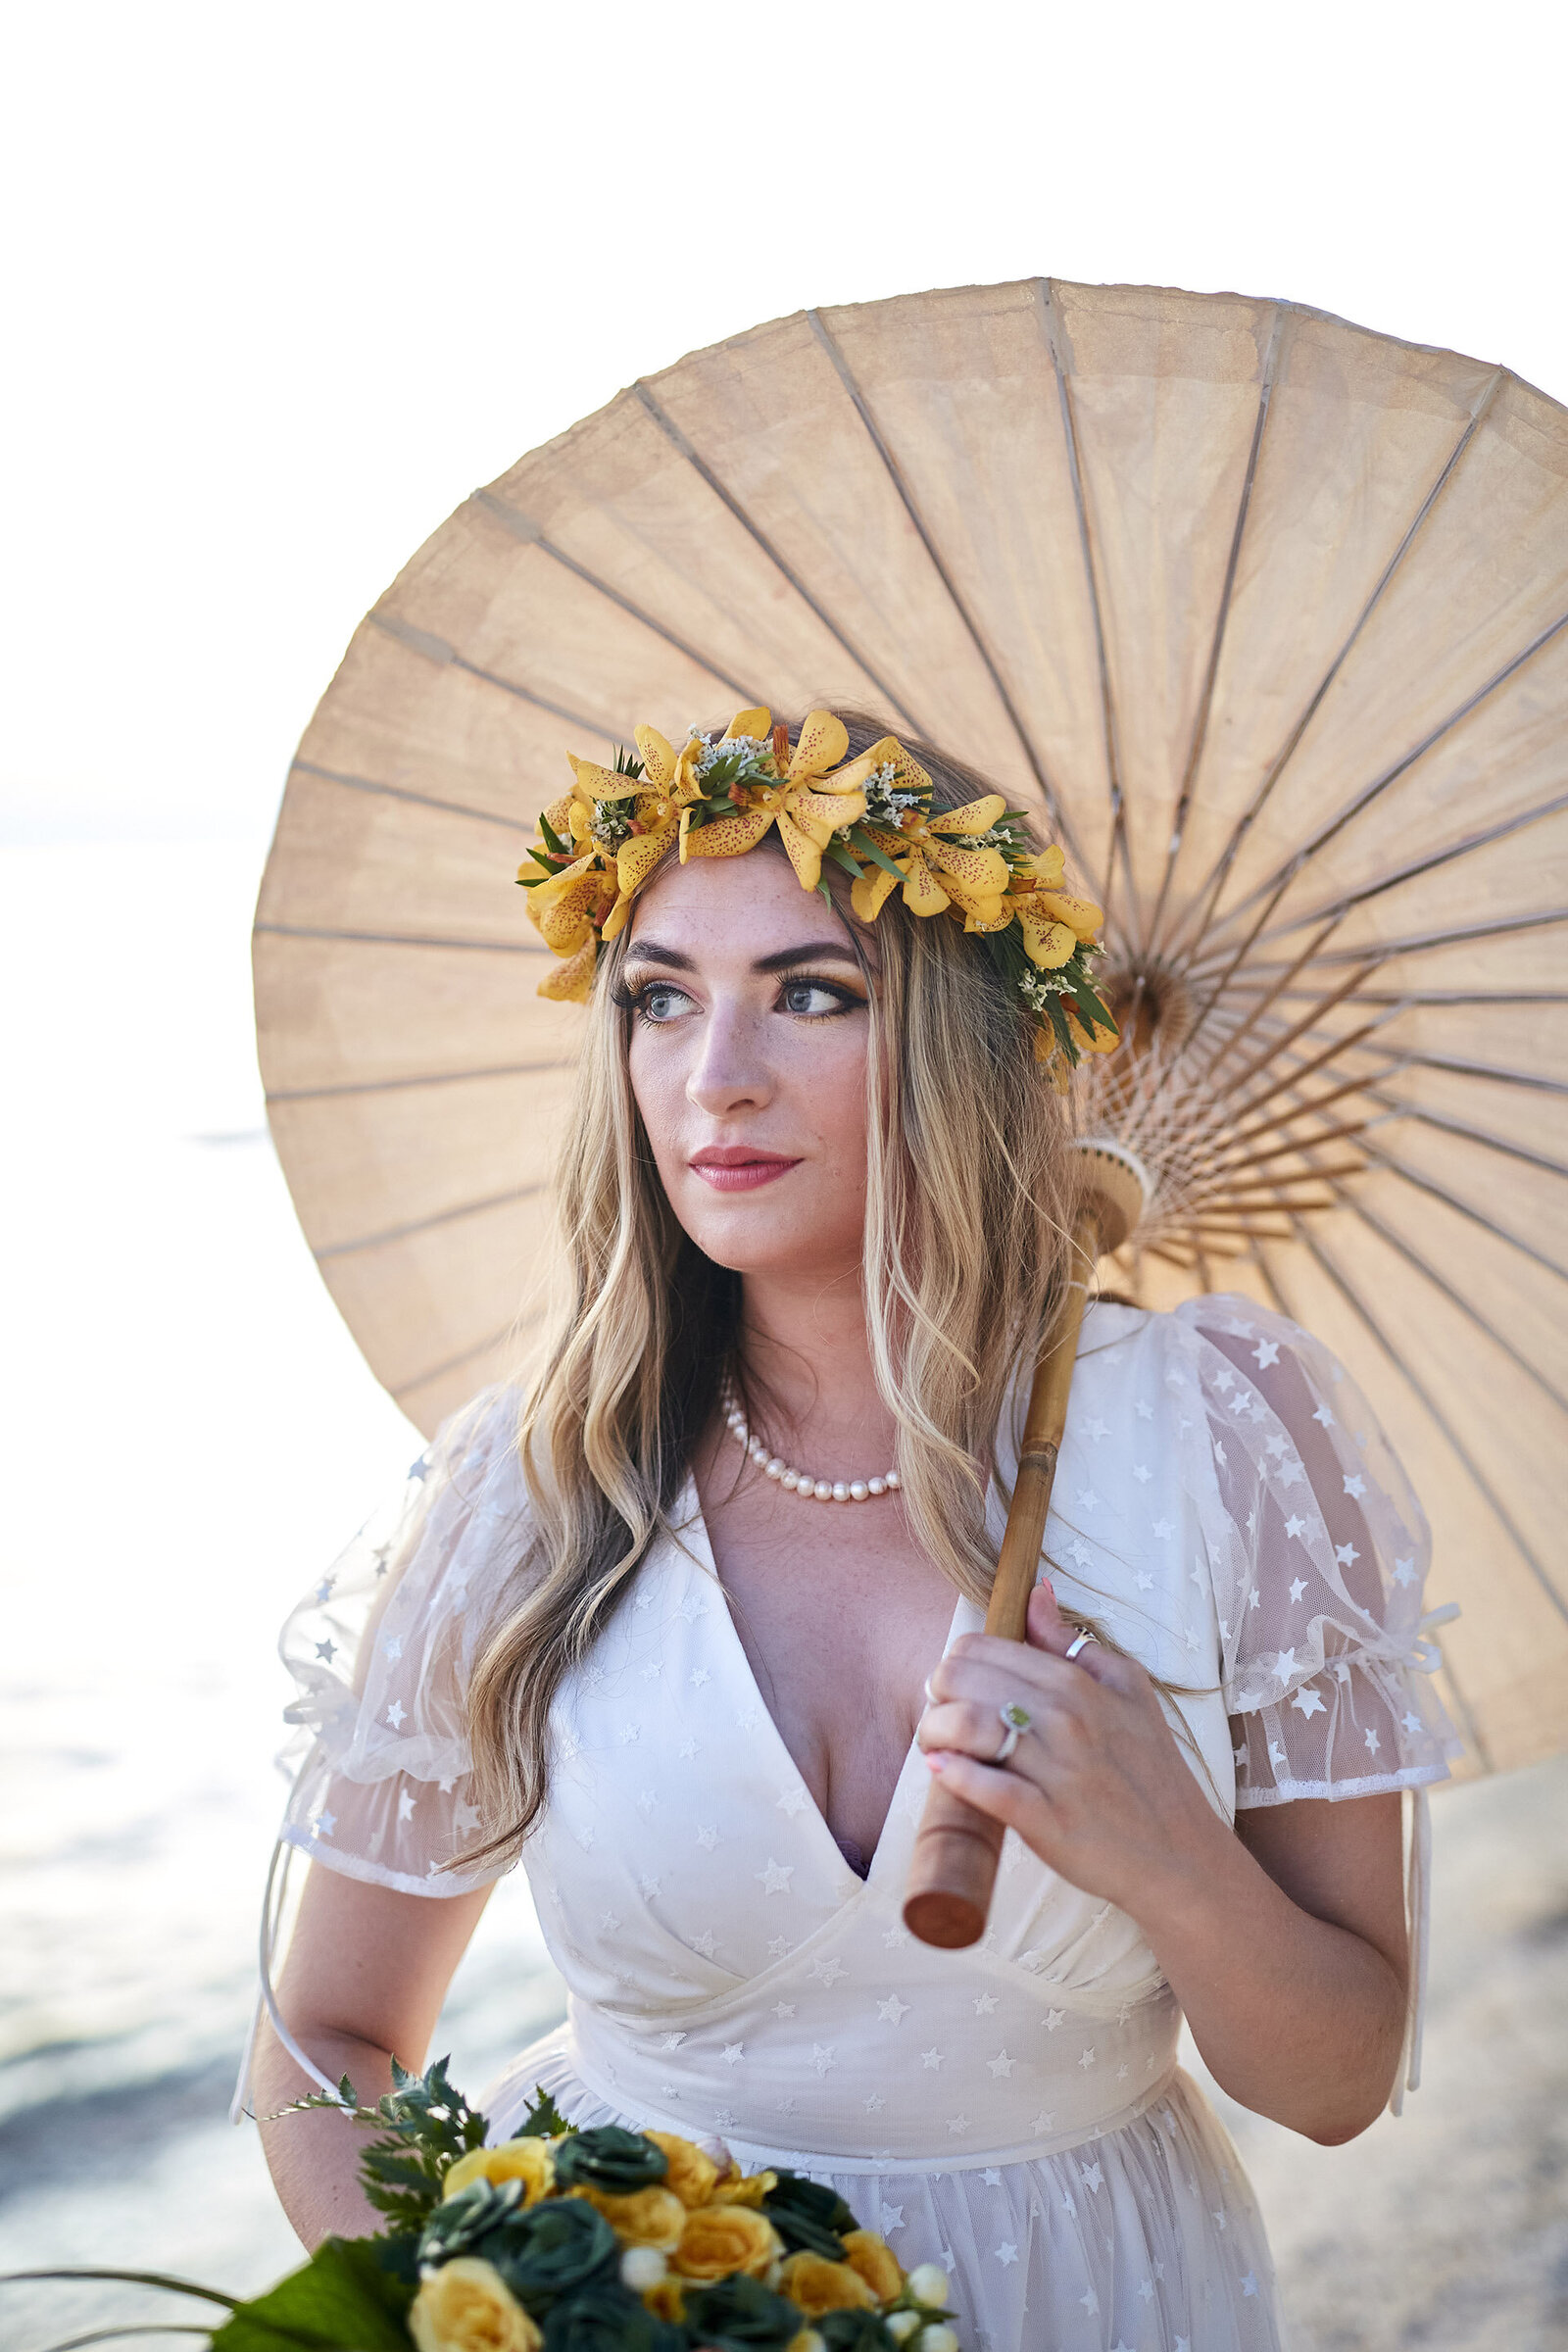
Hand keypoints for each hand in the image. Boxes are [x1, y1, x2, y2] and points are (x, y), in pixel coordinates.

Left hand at [916, 1580, 1227, 1923]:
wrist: (1181, 1855)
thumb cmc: (1151, 1770)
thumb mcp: (1127, 1688)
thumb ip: (1070, 1642)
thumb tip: (1035, 1593)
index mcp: (1076, 1683)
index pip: (981, 1647)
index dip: (955, 1661)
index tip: (957, 1685)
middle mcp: (1065, 1719)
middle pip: (962, 1679)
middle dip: (937, 1693)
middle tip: (943, 1714)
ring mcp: (1056, 1771)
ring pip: (967, 1727)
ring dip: (935, 1732)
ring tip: (937, 1744)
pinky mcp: (1047, 1821)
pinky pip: (985, 1788)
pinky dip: (954, 1775)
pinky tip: (943, 1769)